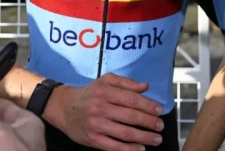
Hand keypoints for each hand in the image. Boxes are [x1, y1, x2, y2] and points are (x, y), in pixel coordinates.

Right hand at [44, 72, 165, 150]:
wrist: (63, 107)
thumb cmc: (90, 93)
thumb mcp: (106, 81)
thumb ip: (126, 83)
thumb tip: (146, 86)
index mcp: (105, 91)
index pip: (131, 99)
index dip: (148, 105)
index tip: (160, 110)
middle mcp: (101, 108)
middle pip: (130, 116)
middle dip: (149, 122)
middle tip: (161, 126)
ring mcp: (96, 125)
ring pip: (124, 133)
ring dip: (143, 137)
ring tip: (156, 139)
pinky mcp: (92, 139)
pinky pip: (113, 146)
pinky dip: (128, 149)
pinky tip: (140, 149)